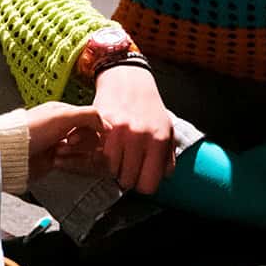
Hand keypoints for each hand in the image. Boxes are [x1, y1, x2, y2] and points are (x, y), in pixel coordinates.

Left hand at [23, 102, 105, 182]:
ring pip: (85, 151)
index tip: (85, 134)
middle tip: (66, 144)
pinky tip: (57, 162)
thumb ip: (89, 115)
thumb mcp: (63, 115)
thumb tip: (107, 125)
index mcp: (64, 112)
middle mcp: (64, 127)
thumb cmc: (32, 130)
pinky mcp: (58, 161)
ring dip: (74, 154)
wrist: (11, 153)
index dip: (92, 129)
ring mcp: (61, 144)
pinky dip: (70, 163)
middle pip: (91, 137)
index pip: (93, 120)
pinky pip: (76, 163)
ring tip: (57, 154)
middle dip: (81, 143)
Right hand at [92, 64, 174, 194]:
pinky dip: (100, 155)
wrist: (128, 80)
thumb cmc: (149, 107)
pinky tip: (106, 148)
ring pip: (110, 170)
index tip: (140, 178)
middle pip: (127, 180)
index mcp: (159, 140)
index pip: (148, 185)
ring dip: (113, 167)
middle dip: (127, 177)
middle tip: (128, 166)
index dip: (143, 185)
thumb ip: (168, 156)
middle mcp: (139, 136)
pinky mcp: (101, 125)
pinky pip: (97, 154)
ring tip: (118, 156)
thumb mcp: (167, 129)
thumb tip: (165, 177)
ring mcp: (119, 131)